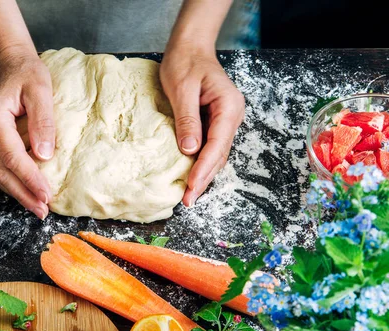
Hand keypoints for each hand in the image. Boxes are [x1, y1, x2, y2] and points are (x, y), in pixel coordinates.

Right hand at [0, 49, 54, 218]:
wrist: (8, 64)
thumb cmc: (27, 74)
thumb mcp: (41, 91)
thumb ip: (43, 122)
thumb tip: (44, 157)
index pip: (12, 157)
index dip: (30, 180)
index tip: (47, 196)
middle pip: (0, 171)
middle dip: (22, 193)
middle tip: (42, 210)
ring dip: (15, 192)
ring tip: (36, 206)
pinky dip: (8, 181)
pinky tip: (24, 190)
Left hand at [160, 46, 244, 205]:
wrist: (190, 47)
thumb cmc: (185, 62)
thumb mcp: (182, 89)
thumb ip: (187, 119)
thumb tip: (189, 150)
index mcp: (228, 107)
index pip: (217, 145)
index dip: (203, 169)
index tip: (192, 188)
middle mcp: (231, 116)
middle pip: (219, 154)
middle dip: (204, 178)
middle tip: (188, 200)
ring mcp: (224, 120)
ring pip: (216, 153)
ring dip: (203, 173)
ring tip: (189, 195)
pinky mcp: (214, 122)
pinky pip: (209, 146)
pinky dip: (200, 161)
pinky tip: (190, 175)